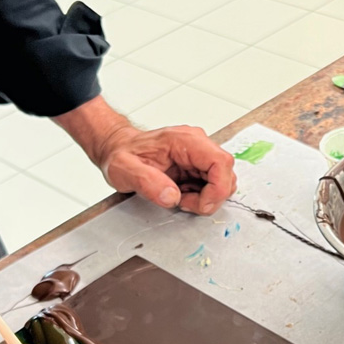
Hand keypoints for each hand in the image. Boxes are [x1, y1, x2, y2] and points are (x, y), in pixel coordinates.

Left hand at [52, 96, 236, 214]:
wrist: (117, 149)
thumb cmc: (122, 155)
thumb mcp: (124, 169)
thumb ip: (146, 182)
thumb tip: (172, 196)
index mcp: (185, 140)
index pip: (221, 162)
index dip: (218, 188)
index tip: (201, 204)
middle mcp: (197, 144)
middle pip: (226, 174)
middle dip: (211, 197)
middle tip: (184, 202)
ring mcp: (199, 155)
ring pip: (223, 181)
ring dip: (206, 198)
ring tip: (181, 198)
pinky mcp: (198, 165)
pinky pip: (212, 184)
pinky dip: (201, 197)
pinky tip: (182, 195)